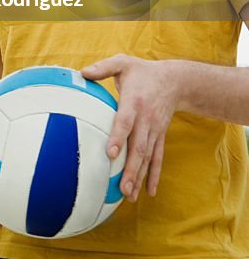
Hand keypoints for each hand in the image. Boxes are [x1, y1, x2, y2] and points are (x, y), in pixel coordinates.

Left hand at [81, 55, 178, 200]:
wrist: (175, 81)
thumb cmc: (143, 71)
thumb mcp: (123, 63)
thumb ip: (102, 67)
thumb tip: (81, 73)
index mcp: (135, 101)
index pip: (126, 121)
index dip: (118, 137)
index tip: (110, 153)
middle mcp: (146, 119)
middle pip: (138, 147)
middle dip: (130, 169)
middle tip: (121, 188)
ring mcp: (155, 130)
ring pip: (147, 157)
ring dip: (139, 177)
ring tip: (129, 195)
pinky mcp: (160, 136)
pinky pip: (158, 158)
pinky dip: (154, 175)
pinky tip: (150, 192)